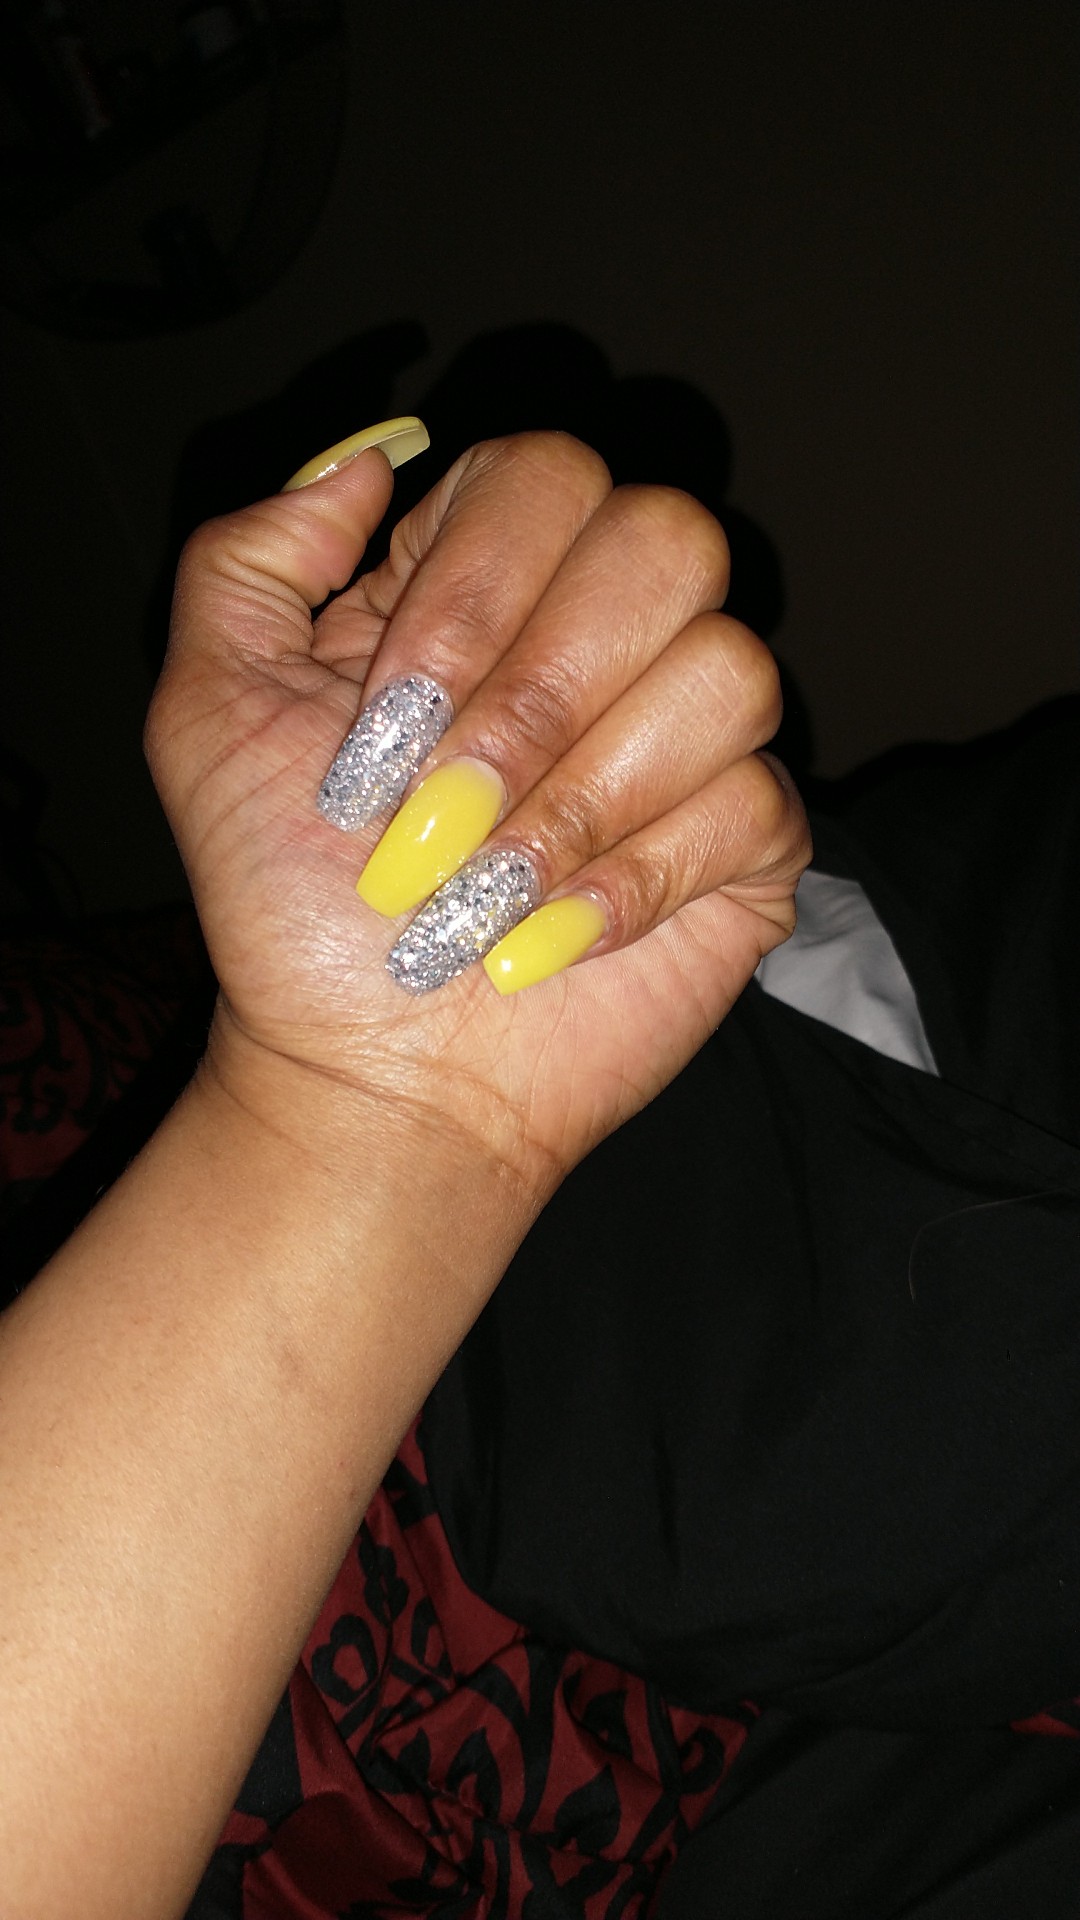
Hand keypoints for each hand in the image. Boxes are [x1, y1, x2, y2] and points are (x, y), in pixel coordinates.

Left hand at [148, 428, 808, 1197]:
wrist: (366, 1069)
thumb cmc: (290, 904)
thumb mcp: (212, 710)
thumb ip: (253, 557)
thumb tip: (374, 456)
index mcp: (486, 587)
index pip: (544, 477)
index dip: (473, 591)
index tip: (389, 724)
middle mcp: (602, 638)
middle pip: (667, 541)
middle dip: (540, 690)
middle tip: (446, 808)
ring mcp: (687, 739)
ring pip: (729, 671)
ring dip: (582, 798)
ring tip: (488, 891)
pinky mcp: (746, 846)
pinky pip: (755, 802)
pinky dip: (640, 877)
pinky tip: (552, 935)